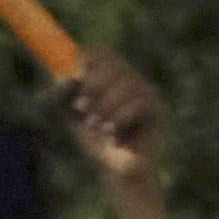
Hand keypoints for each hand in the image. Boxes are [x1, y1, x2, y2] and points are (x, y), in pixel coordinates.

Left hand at [61, 50, 169, 199]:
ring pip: (126, 84)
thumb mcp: (69, 114)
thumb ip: (61, 94)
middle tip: (81, 107)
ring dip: (105, 106)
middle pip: (113, 65)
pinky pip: (139, 103)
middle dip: (93, 86)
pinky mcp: (157, 108)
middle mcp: (129, 77)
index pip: (101, 51)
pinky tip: (112, 134)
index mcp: (108, 73)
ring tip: (96, 125)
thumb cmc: (92, 137)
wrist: (113, 168)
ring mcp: (146, 91)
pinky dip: (120, 119)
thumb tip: (67, 77)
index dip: (87, 58)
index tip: (76, 75)